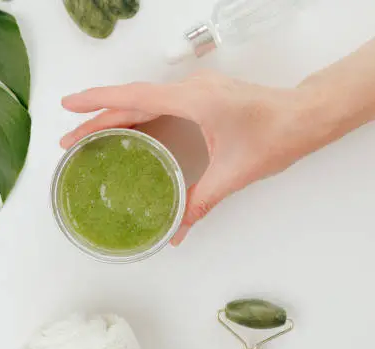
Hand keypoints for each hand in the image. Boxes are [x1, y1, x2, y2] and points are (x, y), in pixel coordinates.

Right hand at [61, 71, 338, 244]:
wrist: (306, 116)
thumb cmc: (276, 135)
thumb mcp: (233, 173)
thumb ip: (199, 202)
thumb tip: (175, 230)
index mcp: (192, 101)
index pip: (133, 98)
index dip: (97, 103)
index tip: (68, 107)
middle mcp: (191, 91)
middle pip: (133, 102)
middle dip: (98, 118)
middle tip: (70, 139)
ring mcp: (197, 92)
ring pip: (146, 103)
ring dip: (118, 119)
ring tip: (91, 139)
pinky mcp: (204, 99)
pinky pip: (162, 107)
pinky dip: (141, 120)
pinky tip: (131, 136)